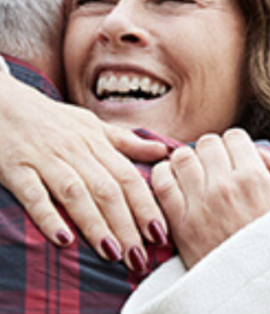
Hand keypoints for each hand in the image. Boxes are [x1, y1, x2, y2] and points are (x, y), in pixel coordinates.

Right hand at [0, 71, 168, 271]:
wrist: (0, 102)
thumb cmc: (50, 118)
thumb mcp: (91, 125)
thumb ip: (126, 142)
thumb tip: (164, 152)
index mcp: (96, 143)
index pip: (128, 178)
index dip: (146, 206)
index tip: (160, 234)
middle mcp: (75, 150)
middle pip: (108, 190)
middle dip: (126, 225)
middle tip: (139, 257)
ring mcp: (45, 159)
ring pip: (76, 194)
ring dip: (96, 225)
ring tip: (111, 253)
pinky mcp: (15, 167)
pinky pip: (33, 194)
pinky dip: (48, 216)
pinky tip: (63, 239)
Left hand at [152, 129, 269, 267]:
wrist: (264, 289)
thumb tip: (261, 154)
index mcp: (255, 178)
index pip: (234, 137)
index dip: (236, 146)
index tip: (237, 160)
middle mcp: (225, 186)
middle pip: (206, 143)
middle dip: (213, 152)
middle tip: (218, 169)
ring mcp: (199, 204)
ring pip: (180, 157)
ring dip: (188, 162)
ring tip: (197, 177)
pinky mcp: (179, 223)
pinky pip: (160, 182)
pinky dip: (164, 176)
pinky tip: (176, 184)